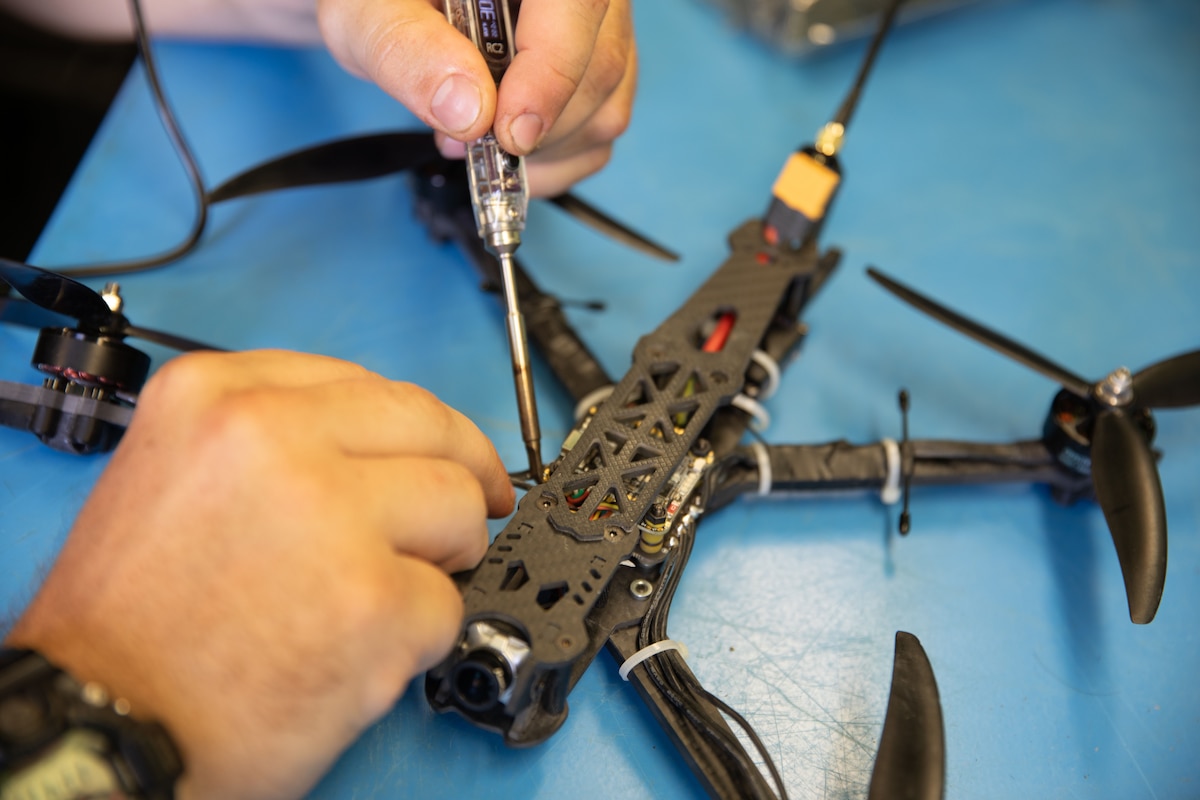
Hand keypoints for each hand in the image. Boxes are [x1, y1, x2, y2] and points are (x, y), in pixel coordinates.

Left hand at [1, 0, 635, 195]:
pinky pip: (602, 128)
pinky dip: (556, 160)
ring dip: (543, 151)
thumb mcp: (363, 9)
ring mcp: (597, 26)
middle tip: (460, 139)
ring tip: (471, 138)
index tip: (509, 133)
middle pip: (600, 67)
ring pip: (608, 106)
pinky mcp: (594, 66)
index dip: (554, 74)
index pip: (578, 7)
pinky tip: (502, 146)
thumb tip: (469, 111)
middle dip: (534, 126)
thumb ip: (408, 51)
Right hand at [6, 350, 513, 799]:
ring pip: (459, 508)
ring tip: (379, 599)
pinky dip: (420, 636)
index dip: (416, 428)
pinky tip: (358, 652)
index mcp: (219, 397)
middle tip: (468, 514)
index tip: (440, 449)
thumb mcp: (173, 475)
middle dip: (462, 476)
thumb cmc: (124, 624)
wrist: (100, 721)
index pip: (368, 385)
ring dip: (442, 558)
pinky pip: (448, 603)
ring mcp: (330, 517)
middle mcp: (274, 439)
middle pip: (431, 430)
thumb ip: (273, 440)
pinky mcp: (372, 600)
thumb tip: (377, 449)